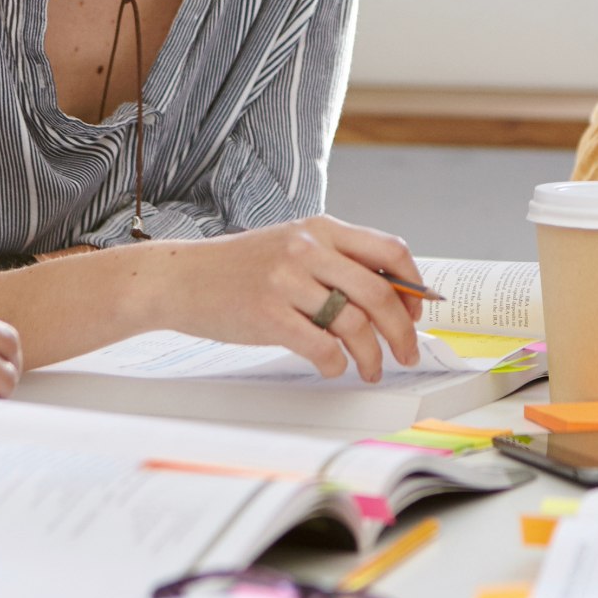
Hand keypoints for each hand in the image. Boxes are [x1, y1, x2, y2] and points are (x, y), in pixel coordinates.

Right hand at [154, 216, 426, 381]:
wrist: (180, 278)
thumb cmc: (238, 268)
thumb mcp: (291, 245)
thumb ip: (335, 262)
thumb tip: (388, 296)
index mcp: (321, 229)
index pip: (390, 250)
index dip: (414, 285)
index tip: (417, 312)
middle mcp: (308, 249)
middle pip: (380, 292)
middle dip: (402, 331)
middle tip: (408, 352)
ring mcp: (287, 280)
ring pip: (354, 323)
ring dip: (372, 355)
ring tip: (371, 369)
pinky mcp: (268, 314)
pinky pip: (321, 346)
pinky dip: (336, 363)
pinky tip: (332, 366)